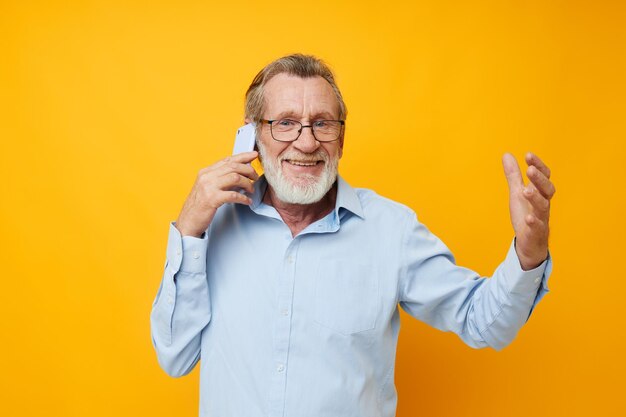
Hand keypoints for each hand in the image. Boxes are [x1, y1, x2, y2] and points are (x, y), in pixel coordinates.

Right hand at [175, 151, 258, 236]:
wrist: (188, 221)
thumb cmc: (199, 206)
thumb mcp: (208, 188)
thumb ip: (221, 179)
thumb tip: (240, 173)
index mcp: (206, 172)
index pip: (227, 160)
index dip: (242, 156)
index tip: (253, 155)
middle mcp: (206, 177)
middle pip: (233, 166)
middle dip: (248, 170)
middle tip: (255, 176)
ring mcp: (208, 187)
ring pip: (235, 177)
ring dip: (247, 183)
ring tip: (251, 190)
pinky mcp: (212, 199)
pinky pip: (234, 195)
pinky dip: (243, 198)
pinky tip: (247, 201)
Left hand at [502, 152, 555, 269]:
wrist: (530, 242)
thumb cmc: (526, 214)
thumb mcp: (517, 192)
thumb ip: (514, 175)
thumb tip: (507, 154)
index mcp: (539, 192)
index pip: (544, 176)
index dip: (538, 165)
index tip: (528, 155)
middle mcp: (543, 203)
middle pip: (547, 189)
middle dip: (539, 179)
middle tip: (530, 170)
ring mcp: (541, 218)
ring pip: (543, 207)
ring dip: (535, 198)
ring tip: (525, 191)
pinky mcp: (536, 232)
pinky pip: (537, 227)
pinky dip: (533, 222)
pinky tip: (528, 218)